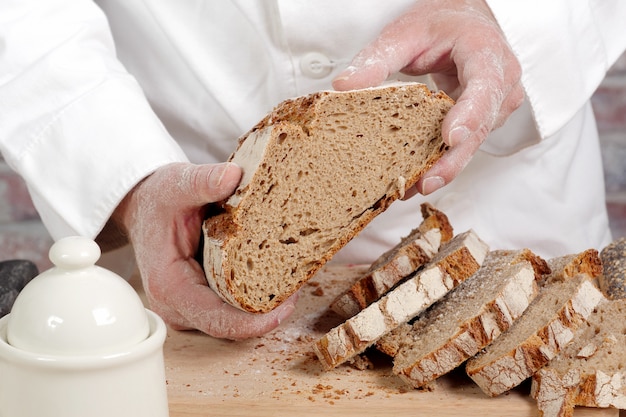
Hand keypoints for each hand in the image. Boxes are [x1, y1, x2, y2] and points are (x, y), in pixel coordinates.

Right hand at [112, 162, 296, 339]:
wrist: (145, 206)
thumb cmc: (158, 199)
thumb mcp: (177, 184)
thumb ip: (203, 180)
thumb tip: (233, 176)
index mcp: (170, 286)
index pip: (217, 320)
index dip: (254, 322)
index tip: (285, 307)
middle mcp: (178, 306)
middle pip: (230, 325)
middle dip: (267, 312)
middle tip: (298, 284)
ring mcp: (188, 308)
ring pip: (232, 320)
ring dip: (262, 306)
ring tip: (292, 279)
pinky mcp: (200, 301)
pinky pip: (230, 308)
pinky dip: (253, 297)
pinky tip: (275, 276)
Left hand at [333, 0, 523, 194]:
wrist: (464, 23)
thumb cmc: (441, 24)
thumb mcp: (406, 33)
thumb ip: (377, 58)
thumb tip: (344, 86)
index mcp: (486, 53)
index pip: (485, 86)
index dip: (470, 113)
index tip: (449, 137)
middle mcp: (501, 83)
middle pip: (480, 127)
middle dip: (452, 159)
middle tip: (424, 182)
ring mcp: (495, 106)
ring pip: (473, 143)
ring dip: (443, 167)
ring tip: (410, 187)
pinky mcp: (483, 121)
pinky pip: (464, 145)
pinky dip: (441, 161)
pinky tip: (415, 178)